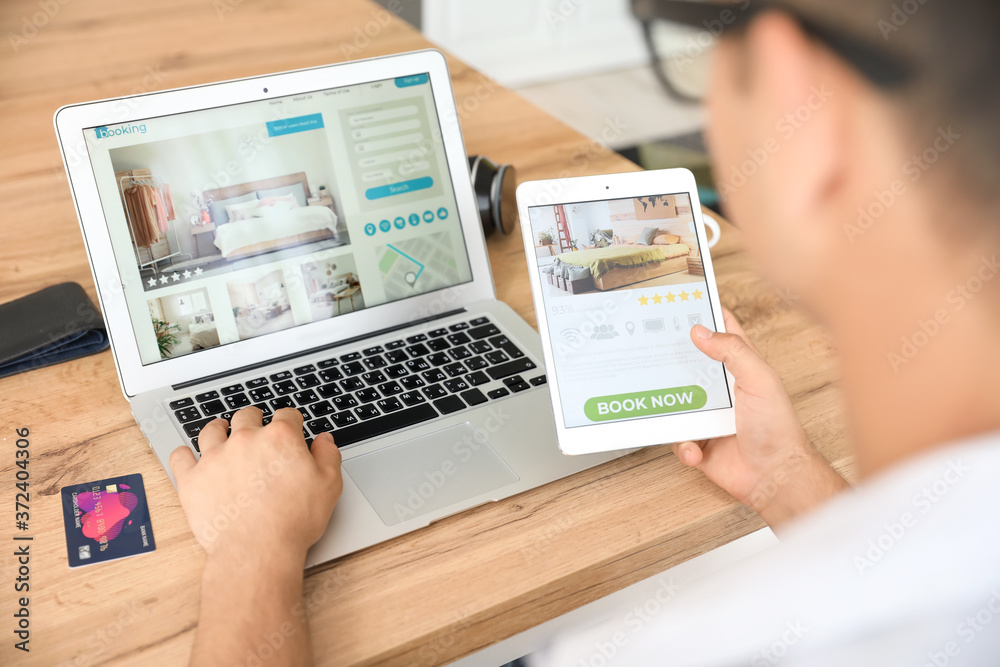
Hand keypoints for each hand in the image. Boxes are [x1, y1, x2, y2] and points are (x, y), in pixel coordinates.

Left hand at [169, 407, 342, 562]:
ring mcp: (215, 458)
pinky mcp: (193, 479)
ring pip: (212, 430)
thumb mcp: (328, 485)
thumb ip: (327, 456)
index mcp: (280, 438)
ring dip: (218, 429)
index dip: (292, 421)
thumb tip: (324, 441)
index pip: (287, 415)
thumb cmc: (293, 521)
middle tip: (255, 426)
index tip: (291, 426)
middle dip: (253, 418)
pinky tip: (189, 456)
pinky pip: (180, 457)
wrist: (258, 550)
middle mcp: (246, 440)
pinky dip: (184, 454)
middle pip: (247, 416)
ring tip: (221, 432)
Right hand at [675, 310, 847, 528]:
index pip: (724, 333)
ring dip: (673, 408)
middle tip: (654, 352)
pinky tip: (696, 448)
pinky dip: (684, 445)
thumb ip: (732, 352)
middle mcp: (723, 390)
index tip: (687, 302)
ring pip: (676, 402)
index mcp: (741, 368)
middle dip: (673, 360)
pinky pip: (677, 439)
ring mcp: (708, 416)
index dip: (708, 316)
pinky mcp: (699, 442)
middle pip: (691, 365)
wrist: (774, 476)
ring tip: (676, 412)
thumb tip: (701, 331)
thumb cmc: (777, 428)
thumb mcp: (759, 380)